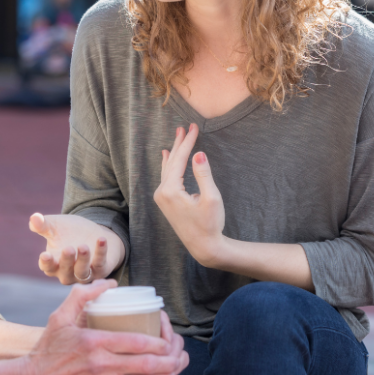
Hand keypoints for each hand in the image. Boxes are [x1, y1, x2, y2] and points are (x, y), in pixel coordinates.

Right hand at [18, 279, 188, 374]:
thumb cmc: (49, 347)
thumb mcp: (60, 315)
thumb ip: (83, 294)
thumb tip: (110, 283)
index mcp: (94, 342)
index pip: (138, 342)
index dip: (161, 341)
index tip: (168, 336)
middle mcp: (100, 366)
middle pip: (148, 365)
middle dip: (171, 359)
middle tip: (179, 351)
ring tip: (177, 367)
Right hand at [29, 213, 123, 283]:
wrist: (94, 234)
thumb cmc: (70, 233)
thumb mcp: (55, 227)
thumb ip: (43, 225)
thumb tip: (34, 218)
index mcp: (53, 264)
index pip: (47, 267)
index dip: (46, 262)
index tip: (45, 255)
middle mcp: (67, 273)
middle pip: (65, 270)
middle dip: (67, 260)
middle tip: (68, 248)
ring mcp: (84, 273)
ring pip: (82, 271)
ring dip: (83, 260)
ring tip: (83, 247)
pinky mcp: (101, 270)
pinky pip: (100, 264)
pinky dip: (101, 252)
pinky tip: (101, 239)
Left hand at [153, 124, 226, 266]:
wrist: (204, 247)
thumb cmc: (210, 224)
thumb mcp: (211, 198)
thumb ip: (203, 174)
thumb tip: (198, 153)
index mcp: (171, 191)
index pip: (179, 160)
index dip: (187, 142)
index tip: (193, 127)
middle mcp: (162, 193)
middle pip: (171, 162)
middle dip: (180, 144)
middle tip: (186, 127)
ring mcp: (162, 198)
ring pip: (168, 168)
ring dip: (174, 152)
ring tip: (178, 136)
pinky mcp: (165, 202)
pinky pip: (166, 177)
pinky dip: (169, 165)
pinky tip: (167, 156)